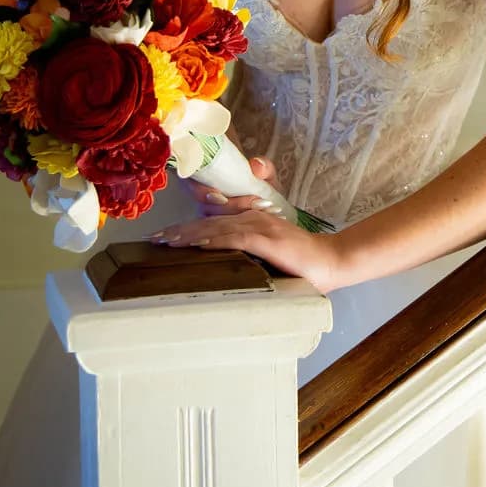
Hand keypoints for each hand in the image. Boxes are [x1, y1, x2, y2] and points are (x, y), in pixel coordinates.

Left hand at [149, 155, 346, 292]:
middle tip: (155, 239)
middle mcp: (253, 219)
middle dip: (180, 231)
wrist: (330, 261)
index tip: (164, 236)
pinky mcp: (267, 240)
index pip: (214, 221)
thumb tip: (222, 267)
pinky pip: (235, 238)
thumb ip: (249, 254)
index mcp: (252, 221)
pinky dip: (215, 240)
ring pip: (217, 228)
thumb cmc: (300, 263)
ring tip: (167, 242)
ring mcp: (260, 228)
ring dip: (190, 234)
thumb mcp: (270, 255)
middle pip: (209, 222)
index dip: (188, 227)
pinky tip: (197, 244)